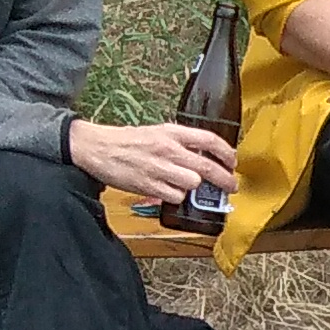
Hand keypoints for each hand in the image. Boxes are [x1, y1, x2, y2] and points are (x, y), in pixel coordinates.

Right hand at [66, 119, 232, 204]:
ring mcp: (159, 168)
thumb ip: (180, 142)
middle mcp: (168, 149)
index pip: (209, 140)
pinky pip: (176, 196)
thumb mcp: (156, 132)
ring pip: (193, 183)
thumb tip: (204, 155)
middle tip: (231, 185)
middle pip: (208, 167)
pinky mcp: (149, 185)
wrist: (96, 147)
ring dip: (193, 187)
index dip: (226, 152)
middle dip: (225, 179)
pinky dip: (176, 197)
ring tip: (185, 184)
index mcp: (171, 132)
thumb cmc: (127, 141)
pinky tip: (168, 190)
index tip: (233, 161)